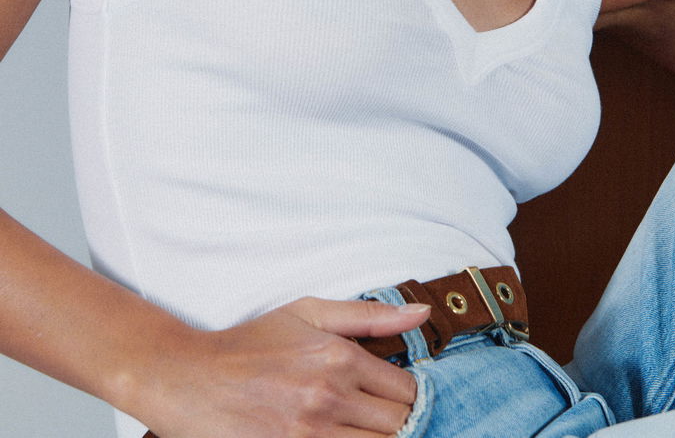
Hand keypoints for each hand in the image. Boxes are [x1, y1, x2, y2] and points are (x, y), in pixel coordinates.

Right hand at [142, 296, 429, 437]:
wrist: (190, 379)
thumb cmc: (251, 344)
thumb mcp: (307, 313)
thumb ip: (369, 315)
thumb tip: (422, 312)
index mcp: (338, 357)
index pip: (407, 391)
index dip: (408, 397)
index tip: (392, 398)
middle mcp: (329, 397)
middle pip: (398, 427)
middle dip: (396, 423)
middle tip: (377, 417)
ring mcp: (310, 434)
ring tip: (356, 426)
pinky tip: (339, 436)